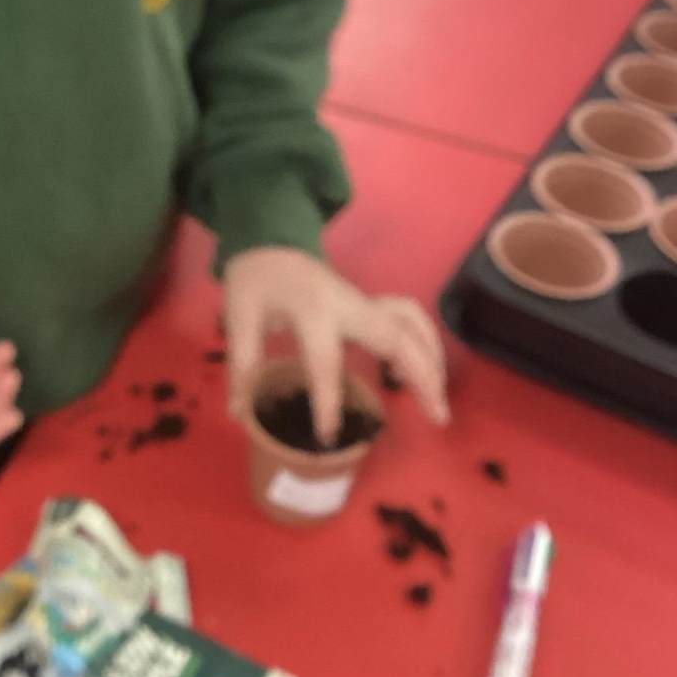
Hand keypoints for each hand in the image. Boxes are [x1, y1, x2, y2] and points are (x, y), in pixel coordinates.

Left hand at [224, 247, 449, 445]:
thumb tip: (240, 414)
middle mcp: (347, 303)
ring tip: (437, 402)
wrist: (270, 239)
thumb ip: (243, 363)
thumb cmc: (256, 280)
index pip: (325, 361)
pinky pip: (408, 315)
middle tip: (436, 418)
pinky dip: (423, 340)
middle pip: (394, 337)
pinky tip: (422, 372)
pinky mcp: (369, 301)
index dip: (328, 401)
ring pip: (411, 323)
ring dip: (430, 358)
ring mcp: (363, 299)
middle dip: (420, 375)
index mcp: (311, 308)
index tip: (329, 437)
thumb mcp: (239, 315)